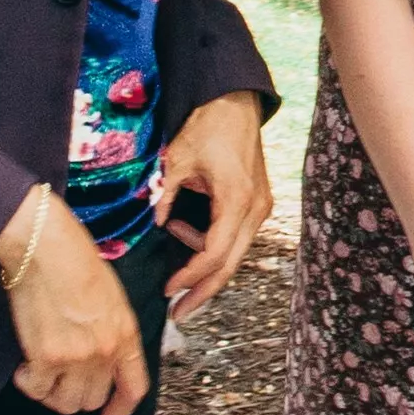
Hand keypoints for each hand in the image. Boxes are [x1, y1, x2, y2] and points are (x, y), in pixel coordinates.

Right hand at [0, 187, 147, 414]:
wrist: (46, 247)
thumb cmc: (75, 261)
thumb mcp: (112, 297)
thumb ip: (113, 331)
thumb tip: (103, 355)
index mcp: (126, 335)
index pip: (134, 389)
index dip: (120, 410)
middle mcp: (106, 351)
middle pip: (93, 399)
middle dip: (75, 394)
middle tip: (57, 378)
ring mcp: (77, 358)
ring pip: (65, 403)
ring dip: (50, 393)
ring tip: (40, 372)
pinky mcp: (46, 358)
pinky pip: (36, 390)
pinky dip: (27, 383)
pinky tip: (23, 367)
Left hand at [154, 90, 273, 313]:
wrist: (234, 100)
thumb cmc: (207, 125)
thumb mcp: (177, 160)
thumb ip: (164, 197)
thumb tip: (153, 227)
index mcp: (236, 200)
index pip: (214, 254)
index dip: (190, 277)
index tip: (168, 291)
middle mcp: (255, 209)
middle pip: (230, 265)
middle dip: (202, 292)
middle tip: (178, 314)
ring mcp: (260, 207)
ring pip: (234, 253)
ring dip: (202, 260)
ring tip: (172, 240)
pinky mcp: (256, 203)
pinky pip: (234, 236)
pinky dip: (209, 241)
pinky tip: (183, 225)